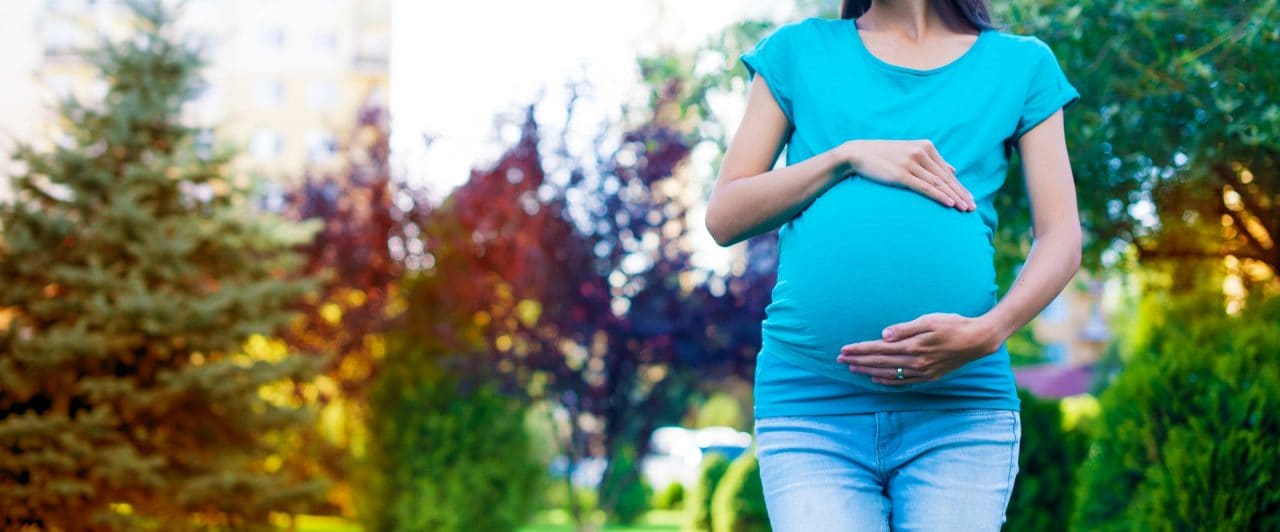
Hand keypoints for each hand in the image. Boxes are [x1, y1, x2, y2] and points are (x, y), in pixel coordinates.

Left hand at [835, 312, 1003, 384]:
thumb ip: (905, 328)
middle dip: (858, 361)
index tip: (844, 349)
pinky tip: (876, 379)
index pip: (879, 349)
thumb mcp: (929, 320)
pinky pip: (903, 381)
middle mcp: (916, 362)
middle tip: (839, 360)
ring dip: (868, 371)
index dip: (860, 350)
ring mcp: (923, 371)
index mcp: (914, 346)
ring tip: (852, 369)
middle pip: (880, 362)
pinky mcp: (929, 376)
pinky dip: (887, 381)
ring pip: (888, 373)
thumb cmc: (953, 324)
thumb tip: (883, 335)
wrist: (978, 340)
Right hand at [840, 139, 975, 210]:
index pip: (947, 171)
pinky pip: (925, 187)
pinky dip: (939, 196)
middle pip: (946, 178)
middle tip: (973, 207)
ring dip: (954, 197)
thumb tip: (953, 170)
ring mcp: (911, 163)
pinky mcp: (901, 174)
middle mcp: (921, 153)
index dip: (960, 186)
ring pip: (938, 184)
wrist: (858, 153)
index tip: (970, 198)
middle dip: (961, 194)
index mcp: (926, 147)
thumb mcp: (910, 152)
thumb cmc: (884, 155)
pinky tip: (950, 203)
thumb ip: (932, 160)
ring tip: (965, 209)